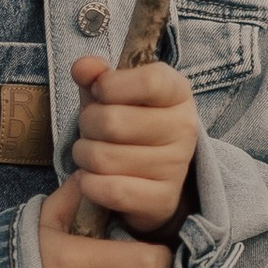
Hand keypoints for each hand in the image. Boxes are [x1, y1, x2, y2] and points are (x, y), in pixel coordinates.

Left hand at [67, 51, 197, 234]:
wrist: (147, 176)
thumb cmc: (126, 124)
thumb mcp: (110, 94)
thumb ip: (96, 76)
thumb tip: (83, 67)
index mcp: (177, 92)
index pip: (149, 81)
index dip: (112, 85)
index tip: (101, 91)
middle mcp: (185, 127)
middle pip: (112, 121)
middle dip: (87, 125)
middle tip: (92, 130)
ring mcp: (176, 166)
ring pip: (103, 157)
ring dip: (84, 156)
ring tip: (93, 154)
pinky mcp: (163, 200)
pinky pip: (111, 190)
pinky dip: (89, 185)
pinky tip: (92, 180)